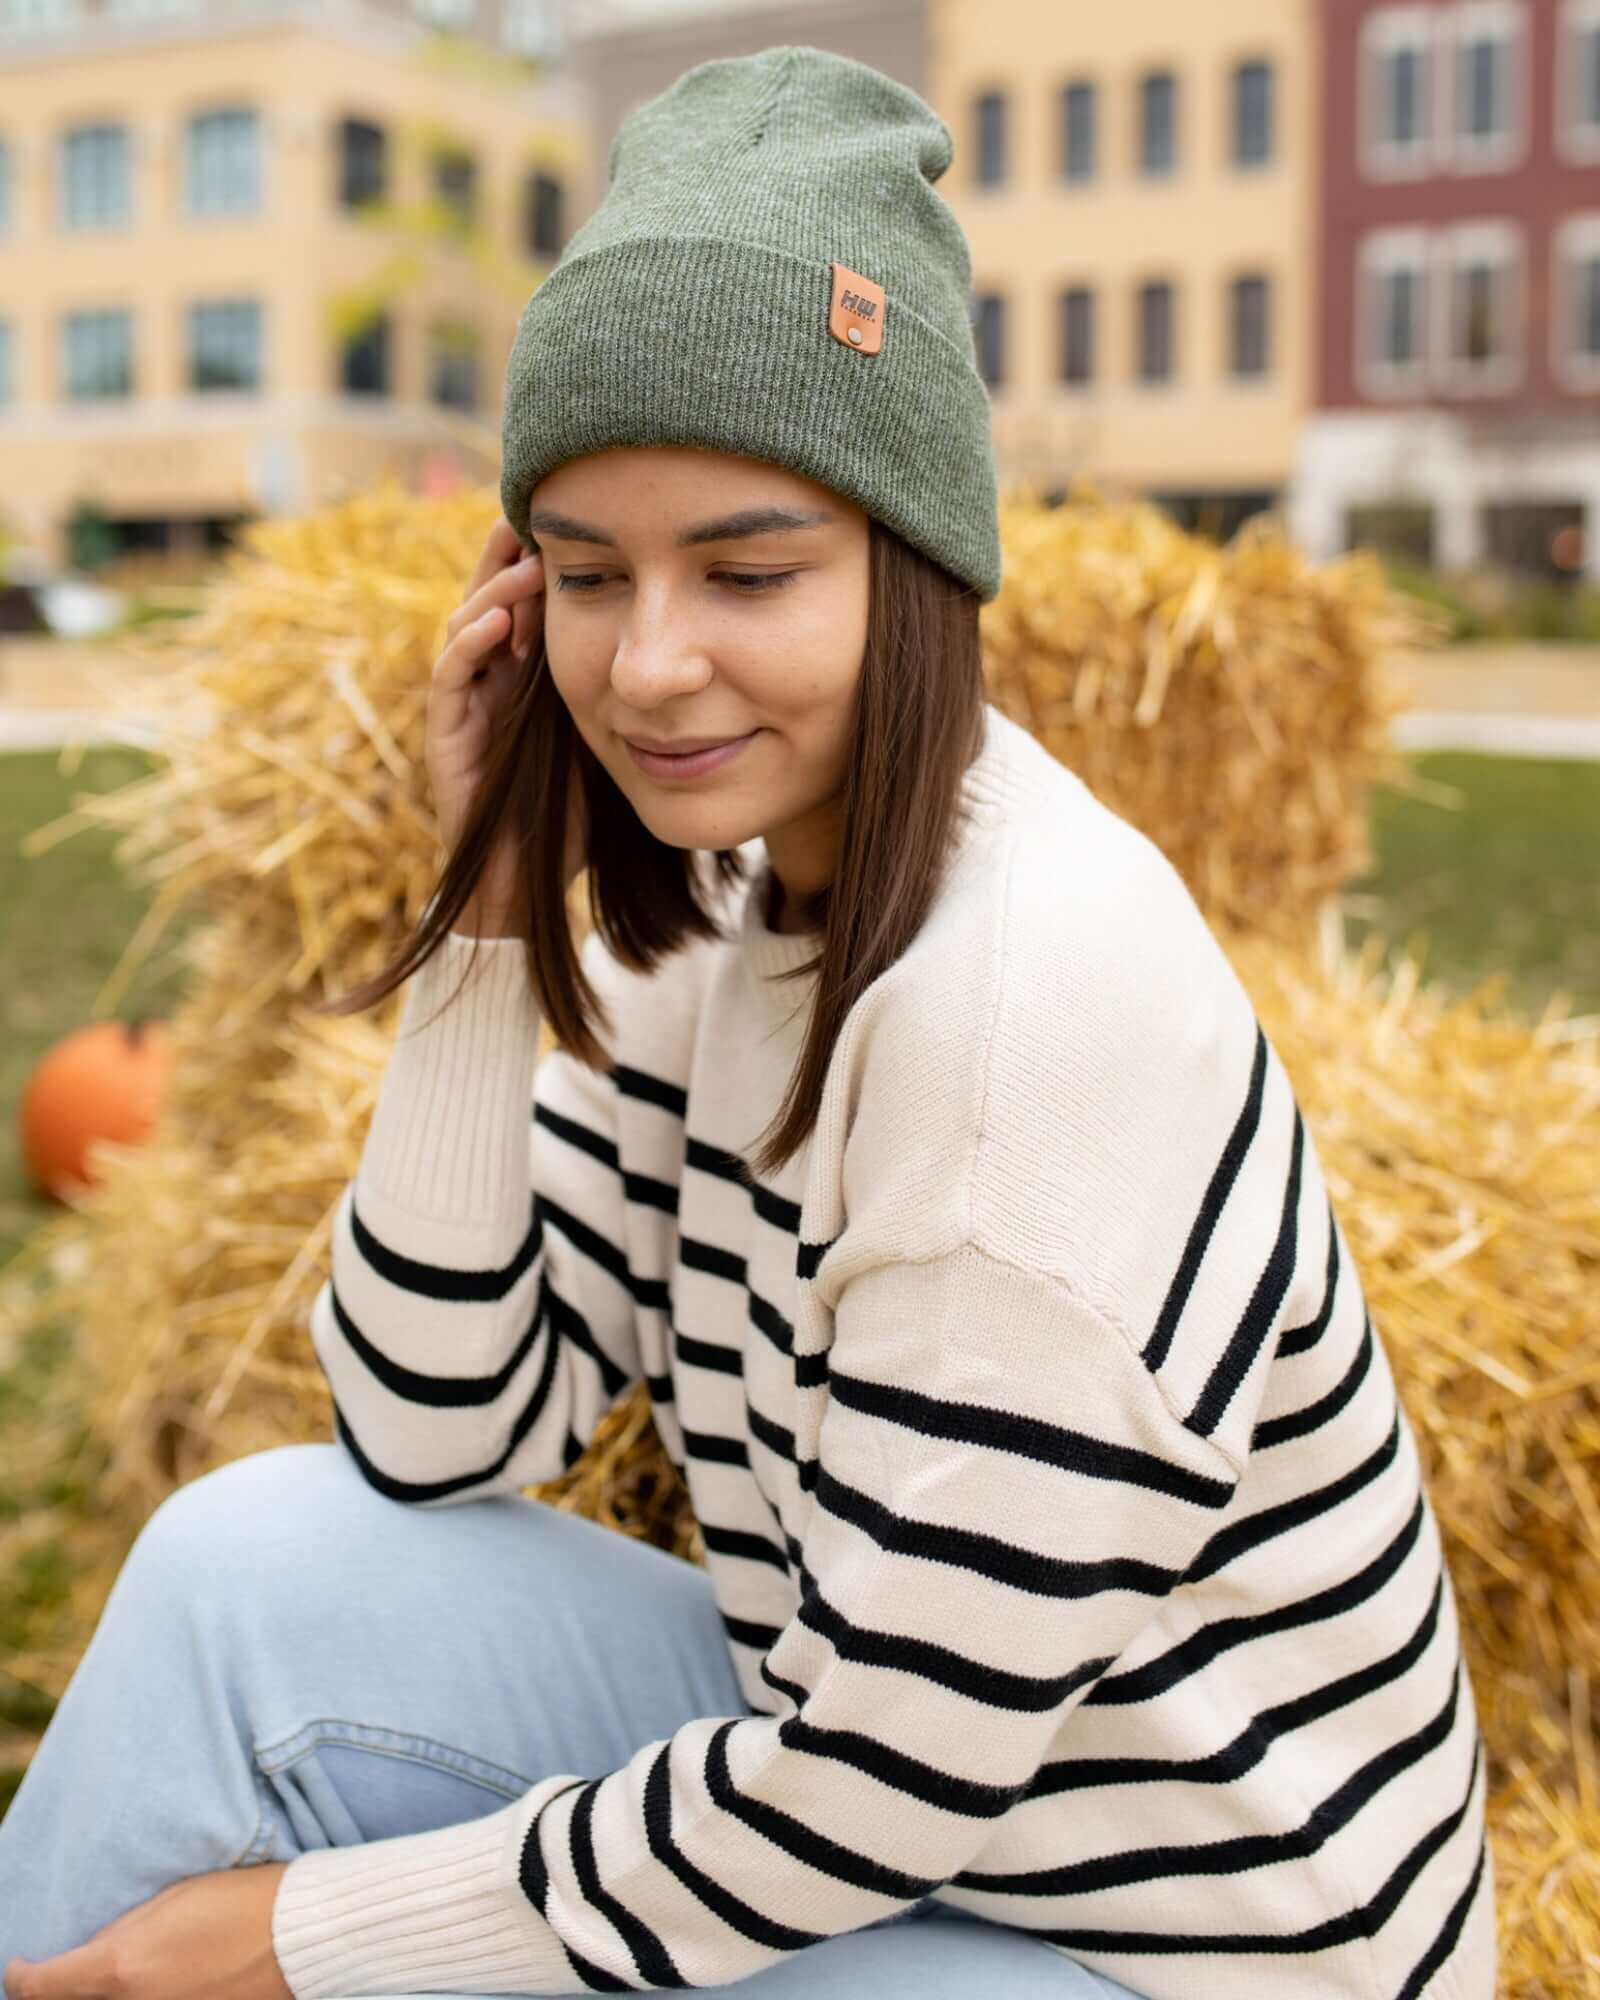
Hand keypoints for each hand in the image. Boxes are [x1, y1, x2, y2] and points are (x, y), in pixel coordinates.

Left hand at [4, 1861, 294, 1999]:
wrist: (299, 1935)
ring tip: (125, 1972)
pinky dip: (140, 1999)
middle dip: (63, 1990)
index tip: (19, 1968)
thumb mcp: (171, 1901)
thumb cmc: (238, 1902)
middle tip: (65, 1973)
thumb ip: (120, 1934)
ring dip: (102, 1997)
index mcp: (122, 1968)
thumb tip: (89, 1956)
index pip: (42, 1987)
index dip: (22, 1977)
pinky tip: (153, 1982)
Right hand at [428, 518, 586, 935]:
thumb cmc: (572, 815)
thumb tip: (683, 648)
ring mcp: (463, 708)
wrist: (528, 881)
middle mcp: (489, 683)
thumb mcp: (608, 734)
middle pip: (490, 599)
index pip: (526, 603)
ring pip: (465, 628)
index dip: (539, 561)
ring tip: (523, 559)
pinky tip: (496, 622)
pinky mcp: (446, 739)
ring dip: (492, 592)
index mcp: (524, 678)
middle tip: (532, 511)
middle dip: (508, 556)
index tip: (568, 520)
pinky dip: (469, 646)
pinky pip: (450, 680)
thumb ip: (623, 688)